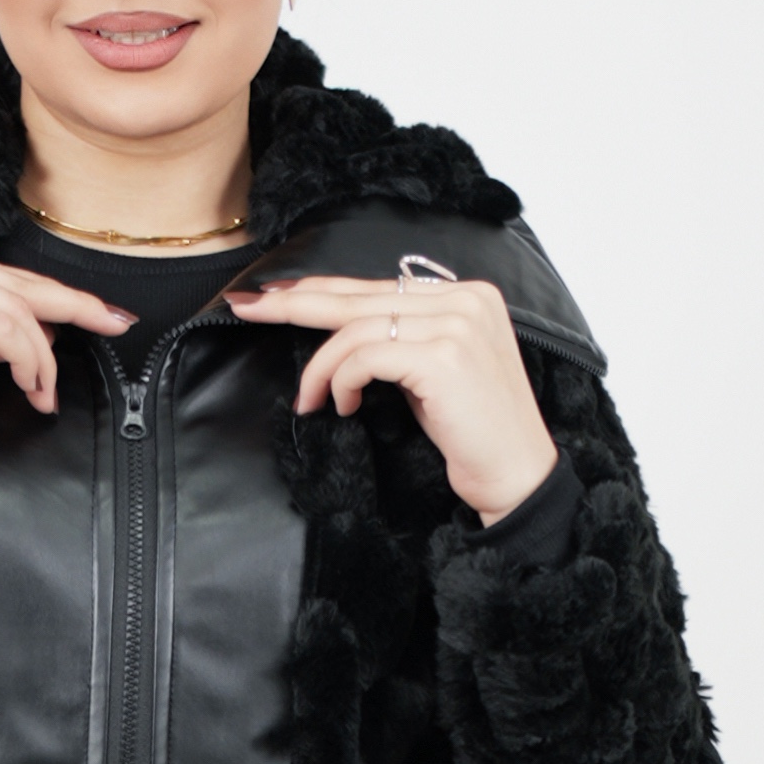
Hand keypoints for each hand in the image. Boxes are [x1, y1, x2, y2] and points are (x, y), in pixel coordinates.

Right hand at [0, 219, 131, 479]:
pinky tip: (31, 386)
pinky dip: (28, 360)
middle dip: (72, 306)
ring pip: (15, 309)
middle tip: (115, 322)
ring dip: (42, 356)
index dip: (48, 293)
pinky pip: (5, 331)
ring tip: (43, 392)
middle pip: (14, 280)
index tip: (92, 309)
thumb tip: (18, 338)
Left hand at [224, 266, 559, 524]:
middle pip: (359, 295)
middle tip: (247, 307)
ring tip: (310, 398)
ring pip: (356, 329)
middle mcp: (466, 299)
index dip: (322, 289)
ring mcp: (457, 325)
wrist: (516, 477)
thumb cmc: (473, 433)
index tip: (273, 295)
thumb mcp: (434, 372)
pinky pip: (365, 357)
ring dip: (320, 368)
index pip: (377, 286)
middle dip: (296, 302)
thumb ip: (404, 338)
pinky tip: (344, 405)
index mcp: (467, 295)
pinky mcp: (444, 356)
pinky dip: (342, 381)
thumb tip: (342, 328)